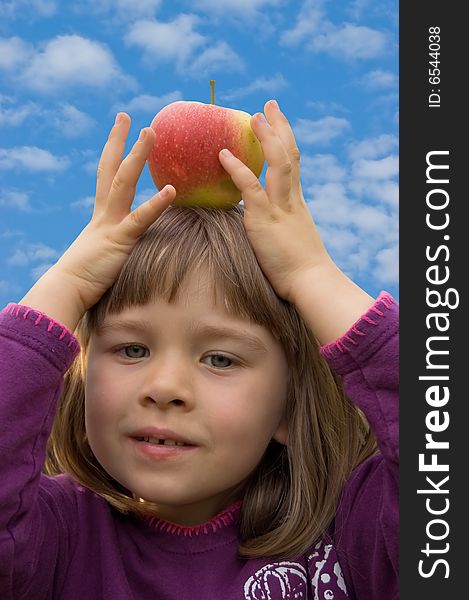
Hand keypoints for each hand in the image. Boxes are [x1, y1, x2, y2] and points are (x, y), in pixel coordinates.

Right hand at [20, 113, 175, 330]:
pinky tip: (171, 190)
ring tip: (151, 133)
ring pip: (124, 183)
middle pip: (112, 170)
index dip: (113, 152)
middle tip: (126, 116)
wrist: (68, 290)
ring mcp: (111, 224)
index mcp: (102, 215)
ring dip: (138, 157)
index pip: (107, 175)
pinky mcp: (120, 241)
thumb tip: (133, 243)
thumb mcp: (106, 252)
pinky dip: (155, 204)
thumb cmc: (87, 277)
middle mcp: (105, 213)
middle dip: (120, 142)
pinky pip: (140, 220)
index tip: (119, 130)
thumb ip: (121, 241)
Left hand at [219, 100, 373, 343]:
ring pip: (277, 163)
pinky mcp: (264, 220)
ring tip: (254, 115)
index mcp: (296, 202)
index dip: (285, 141)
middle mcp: (290, 199)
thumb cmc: (301, 268)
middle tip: (268, 105)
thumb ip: (281, 227)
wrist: (311, 281)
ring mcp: (279, 207)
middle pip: (289, 154)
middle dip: (279, 127)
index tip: (278, 124)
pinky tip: (223, 155)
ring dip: (266, 136)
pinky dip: (237, 169)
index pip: (293, 164)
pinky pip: (250, 188)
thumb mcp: (293, 240)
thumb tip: (267, 227)